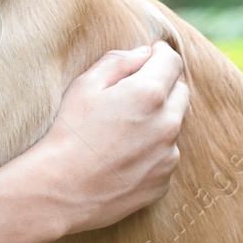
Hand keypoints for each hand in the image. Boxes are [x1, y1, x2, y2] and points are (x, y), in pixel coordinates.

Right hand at [17, 42, 187, 234]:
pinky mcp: (164, 181)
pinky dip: (152, 150)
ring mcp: (169, 155)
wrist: (62, 188)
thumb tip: (144, 53)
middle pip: (180, 91)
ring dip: (157, 120)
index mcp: (149, 93)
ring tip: (121, 131)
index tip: (149, 55)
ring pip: (172, 125)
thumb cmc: (70, 132)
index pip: (172, 61)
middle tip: (130, 94)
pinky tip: (122, 156)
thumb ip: (118, 61)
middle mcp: (168, 123)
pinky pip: (165, 156)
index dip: (159, 54)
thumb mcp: (85, 85)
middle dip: (161, 86)